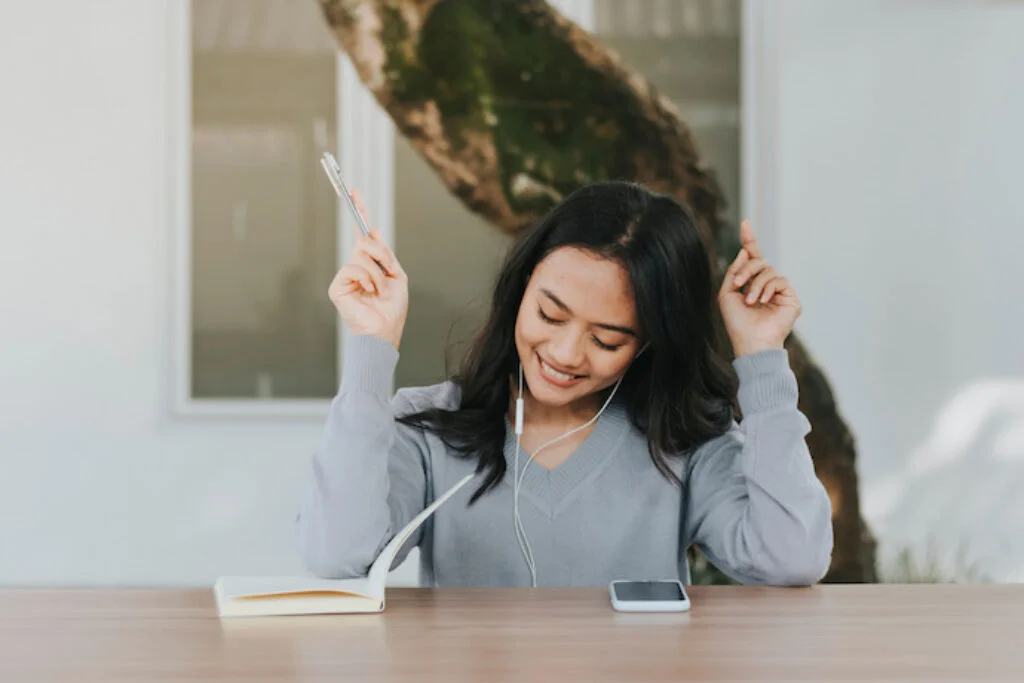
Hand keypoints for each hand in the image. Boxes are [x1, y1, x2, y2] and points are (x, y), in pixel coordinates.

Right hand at [327, 190, 408, 349]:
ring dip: (378, 273)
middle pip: (365, 240)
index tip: (355, 191)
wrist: (384, 329)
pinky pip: (353, 268)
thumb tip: (372, 231)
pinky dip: (367, 279)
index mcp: (372, 263)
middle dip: (382, 255)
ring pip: (362, 255)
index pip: (364, 234)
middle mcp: (357, 266)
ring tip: (380, 290)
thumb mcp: (396, 275)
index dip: (360, 211)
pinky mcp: (338, 286)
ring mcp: (346, 275)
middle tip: (389, 271)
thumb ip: (384, 254)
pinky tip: (369, 292)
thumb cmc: (392, 307)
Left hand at [718, 220, 800, 356]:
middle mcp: (765, 285)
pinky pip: (779, 280)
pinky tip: (762, 302)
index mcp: (750, 283)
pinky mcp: (791, 298)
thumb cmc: (736, 322)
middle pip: (759, 261)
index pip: (751, 258)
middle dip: (747, 269)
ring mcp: (779, 291)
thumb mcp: (726, 294)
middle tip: (738, 284)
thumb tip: (745, 252)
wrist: (750, 341)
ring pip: (769, 270)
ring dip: (755, 284)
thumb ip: (734, 272)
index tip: (745, 223)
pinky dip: (767, 289)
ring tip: (749, 301)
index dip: (749, 240)